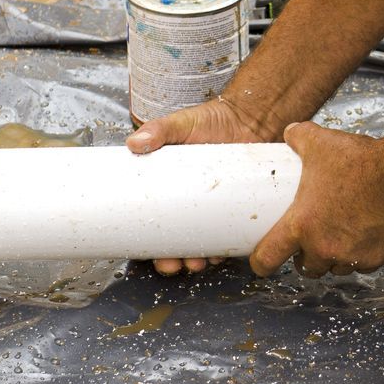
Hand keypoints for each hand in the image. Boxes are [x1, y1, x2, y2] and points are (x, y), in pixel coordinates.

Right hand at [127, 97, 264, 274]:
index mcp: (167, 189)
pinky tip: (223, 254)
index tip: (149, 256)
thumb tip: (135, 143)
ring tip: (199, 262)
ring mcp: (214, 208)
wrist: (248, 119)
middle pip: (176, 242)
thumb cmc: (211, 121)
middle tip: (175, 264)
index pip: (152, 224)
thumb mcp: (180, 124)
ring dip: (198, 260)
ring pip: (202, 245)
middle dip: (174, 261)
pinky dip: (226, 249)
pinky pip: (231, 236)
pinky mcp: (237, 207)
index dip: (148, 246)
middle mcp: (189, 203)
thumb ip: (159, 130)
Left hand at [250, 122, 383, 277]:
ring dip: (333, 258)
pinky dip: (360, 256)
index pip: (268, 256)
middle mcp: (323, 247)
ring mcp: (350, 256)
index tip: (260, 263)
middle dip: (306, 257)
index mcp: (301, 225)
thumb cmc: (359, 161)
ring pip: (335, 268)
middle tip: (310, 243)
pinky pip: (361, 266)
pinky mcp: (375, 259)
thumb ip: (299, 137)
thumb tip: (290, 133)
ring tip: (338, 239)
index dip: (260, 262)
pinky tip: (364, 239)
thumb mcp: (320, 143)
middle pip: (305, 268)